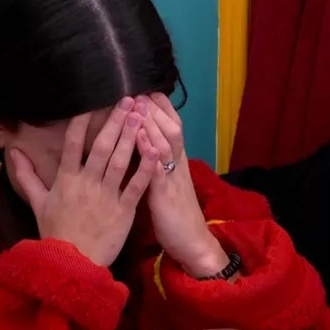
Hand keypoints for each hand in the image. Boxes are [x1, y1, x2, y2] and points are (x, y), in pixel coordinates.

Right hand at [11, 98, 159, 266]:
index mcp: (66, 180)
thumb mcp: (37, 204)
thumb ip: (26, 176)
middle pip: (101, 146)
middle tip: (128, 99)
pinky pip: (136, 185)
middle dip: (115, 121)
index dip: (83, 121)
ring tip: (140, 115)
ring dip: (130, 136)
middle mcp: (86, 183)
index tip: (94, 102)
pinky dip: (146, 167)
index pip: (73, 144)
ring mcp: (107, 196)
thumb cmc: (55, 233)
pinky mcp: (124, 210)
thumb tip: (12, 152)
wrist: (72, 265)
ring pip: (119, 161)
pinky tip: (154, 148)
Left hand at [134, 94, 228, 277]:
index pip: (171, 123)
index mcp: (176, 159)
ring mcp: (173, 176)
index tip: (142, 87)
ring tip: (136, 103)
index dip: (158, 105)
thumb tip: (142, 142)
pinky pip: (158, 168)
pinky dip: (149, 150)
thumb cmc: (175, 213)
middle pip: (171, 125)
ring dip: (151, 121)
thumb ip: (157, 162)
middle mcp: (177, 162)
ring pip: (166, 141)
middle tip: (137, 87)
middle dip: (154, 106)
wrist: (193, 242)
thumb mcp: (167, 182)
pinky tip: (139, 137)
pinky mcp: (166, 193)